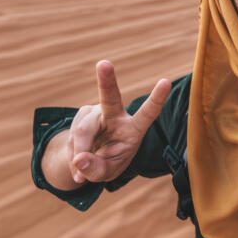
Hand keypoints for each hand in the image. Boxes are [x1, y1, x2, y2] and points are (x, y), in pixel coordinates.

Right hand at [67, 60, 170, 183]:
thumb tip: (79, 160)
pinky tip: (77, 160)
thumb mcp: (106, 173)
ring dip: (79, 152)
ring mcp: (97, 112)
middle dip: (107, 80)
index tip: (166, 82)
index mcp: (134, 129)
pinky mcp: (82, 114)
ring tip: (81, 171)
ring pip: (83, 131)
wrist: (89, 159)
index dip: (157, 98)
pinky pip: (71, 135)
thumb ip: (95, 169)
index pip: (148, 113)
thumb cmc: (107, 163)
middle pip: (111, 98)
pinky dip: (71, 152)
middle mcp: (116, 115)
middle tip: (104, 64)